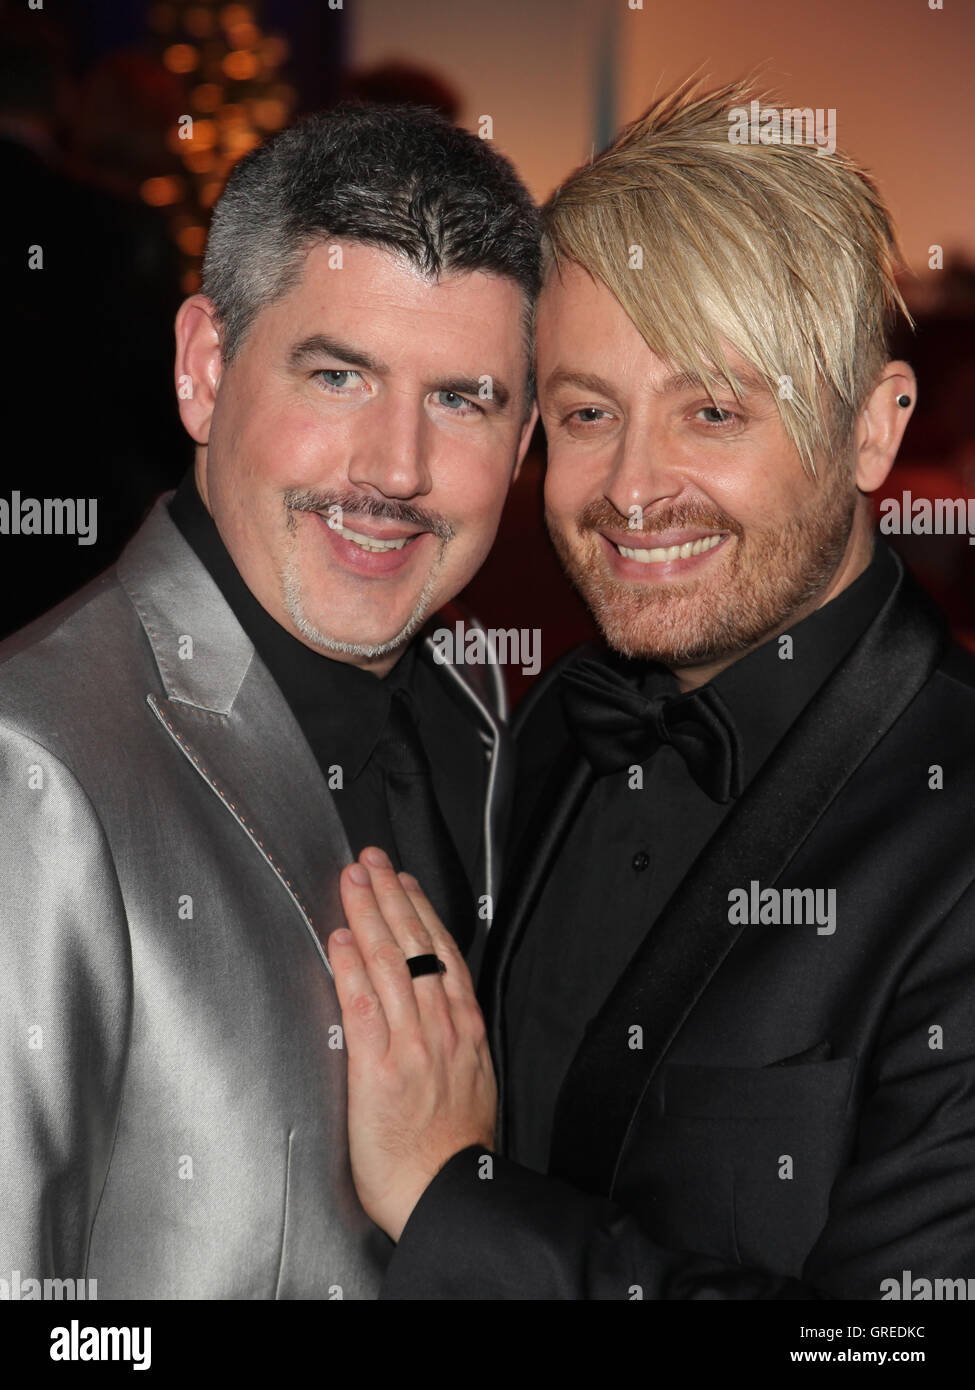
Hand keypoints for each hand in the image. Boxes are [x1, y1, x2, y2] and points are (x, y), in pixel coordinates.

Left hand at [329, 846, 496, 1241]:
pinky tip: (342, 938)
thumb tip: (435, 1007)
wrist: (447, 1194)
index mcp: (464, 1028)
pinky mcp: (379, 1069)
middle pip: (415, 945)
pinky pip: (364, 1006)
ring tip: (353, 880)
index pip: (441, 952)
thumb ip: (454, 1038)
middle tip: (371, 860)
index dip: (420, 910)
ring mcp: (411, 1045)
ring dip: (370, 915)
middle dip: (391, 896)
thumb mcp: (474, 1080)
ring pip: (392, 963)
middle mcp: (440, 1028)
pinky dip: (353, 968)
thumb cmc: (454, 1149)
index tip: (403, 881)